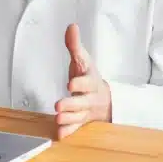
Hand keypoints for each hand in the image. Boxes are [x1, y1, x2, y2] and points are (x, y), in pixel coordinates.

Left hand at [54, 23, 110, 138]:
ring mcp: (86, 111)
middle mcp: (90, 97)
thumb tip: (71, 27)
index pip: (86, 82)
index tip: (70, 83)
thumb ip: (75, 45)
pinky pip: (76, 128)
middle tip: (58, 106)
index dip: (79, 83)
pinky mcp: (81, 121)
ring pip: (79, 117)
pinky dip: (69, 132)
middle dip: (71, 104)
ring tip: (57, 119)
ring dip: (68, 119)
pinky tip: (60, 134)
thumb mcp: (83, 61)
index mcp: (91, 81)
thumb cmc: (89, 77)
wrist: (105, 98)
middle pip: (82, 102)